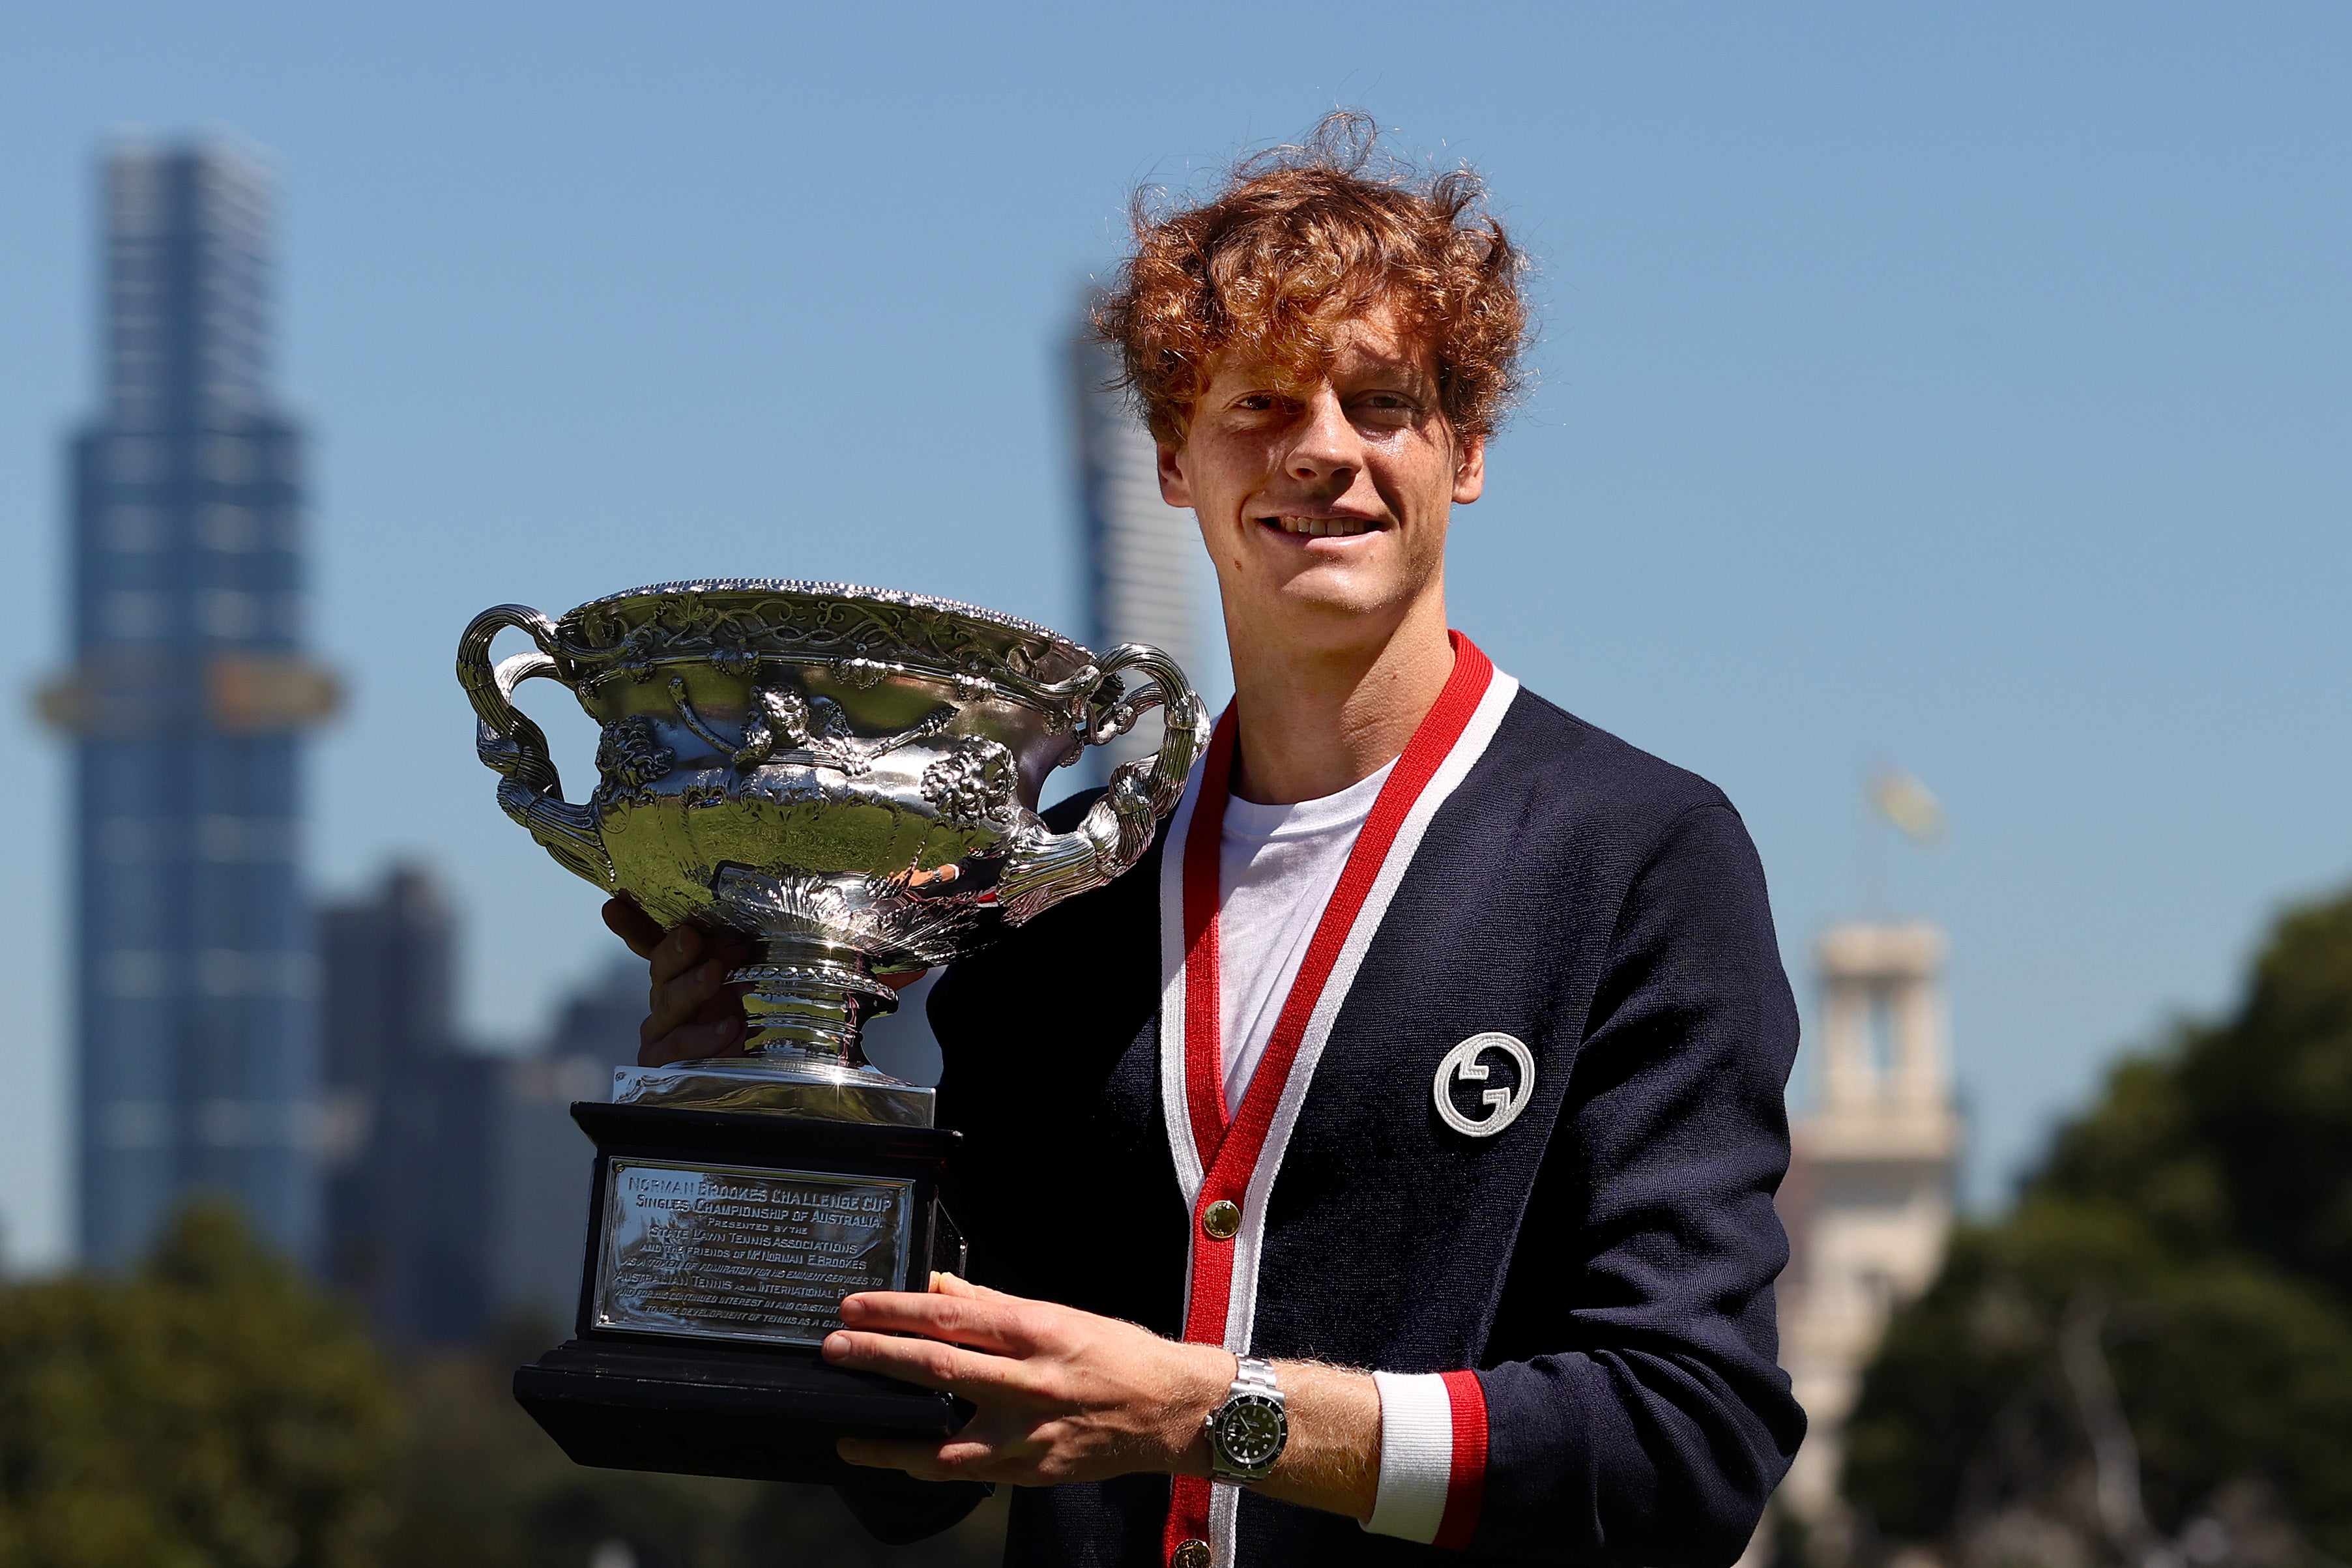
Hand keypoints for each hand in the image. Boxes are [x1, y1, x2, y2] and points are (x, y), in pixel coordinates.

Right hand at [602, 895, 932, 1068]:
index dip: (636, 920)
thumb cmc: (797, 1020)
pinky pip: (671, 1052)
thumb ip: (843, 936)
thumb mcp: (818, 972)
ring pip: (662, 1005)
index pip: (660, 936)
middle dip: (678, 949)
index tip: (617, 901)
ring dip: (688, 987)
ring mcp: (671, 1032)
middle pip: (661, 966)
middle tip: (701, 937)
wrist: (796, 1091)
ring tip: (716, 975)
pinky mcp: (671, 1071)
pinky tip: (727, 1030)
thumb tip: (918, 882)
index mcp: (702, 963)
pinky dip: (700, 1039)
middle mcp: (680, 994)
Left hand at [825, 1274, 1231, 1485]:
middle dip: (877, 1356)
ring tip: (846, 1423)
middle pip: (937, 1367)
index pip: (950, 1316)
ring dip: (888, 1431)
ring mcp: (1029, 1434)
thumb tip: (938, 1289)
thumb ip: (993, 1304)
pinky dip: (923, 1464)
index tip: (853, 1307)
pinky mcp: (1031, 1471)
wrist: (1171, 1411)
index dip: (895, 1310)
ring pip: (943, 1437)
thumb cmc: (1118, 1355)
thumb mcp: (1059, 1314)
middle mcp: (1031, 1382)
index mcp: (1038, 1331)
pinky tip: (893, 1456)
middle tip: (833, 1347)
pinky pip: (964, 1472)